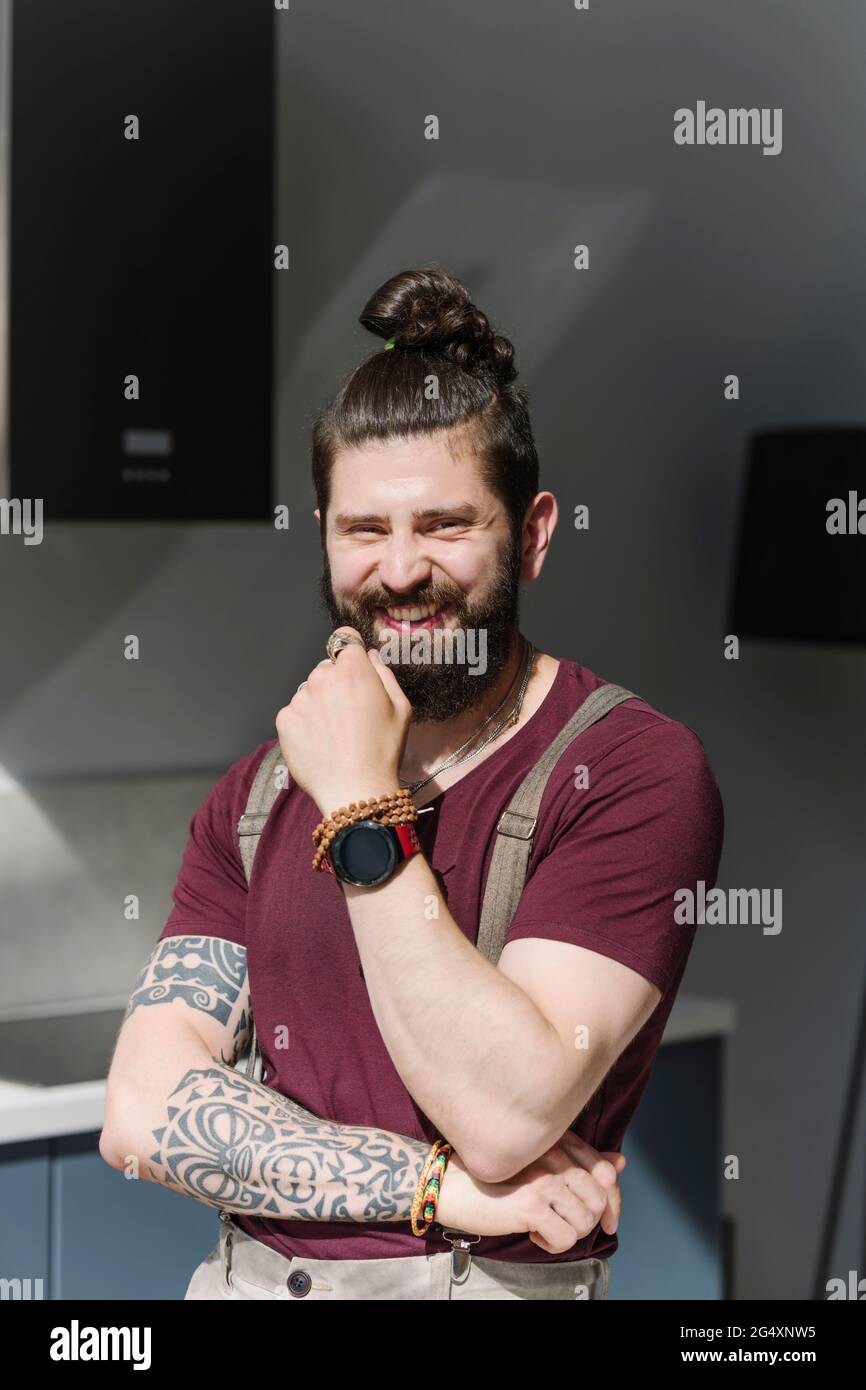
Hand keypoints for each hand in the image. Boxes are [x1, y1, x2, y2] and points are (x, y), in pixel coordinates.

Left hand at [276, 628, 412, 815]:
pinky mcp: (284, 719)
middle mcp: (323, 676)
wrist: (355, 790)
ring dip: (318, 704)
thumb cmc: (383, 751)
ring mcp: (301, 697)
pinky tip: (320, 743)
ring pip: (309, 692)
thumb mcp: (401, 708)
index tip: (354, 670)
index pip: (345, 640)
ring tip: (334, 734)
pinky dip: (304, 724)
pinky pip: (294, 713)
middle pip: (326, 669)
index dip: (351, 655)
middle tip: (349, 715)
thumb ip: (384, 673)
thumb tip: (369, 655)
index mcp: (354, 669)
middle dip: (336, 684)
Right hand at [436, 1133, 625, 1254]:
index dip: (612, 1200)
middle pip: (599, 1198)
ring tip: (544, 1226)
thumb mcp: (541, 1163)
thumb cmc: (496, 1175)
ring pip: (585, 1221)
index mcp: (559, 1140)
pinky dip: (553, 1244)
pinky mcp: (532, 1204)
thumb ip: (581, 1160)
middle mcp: (555, 1155)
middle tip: (565, 1225)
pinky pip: (566, 1238)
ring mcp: (545, 1178)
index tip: (607, 1221)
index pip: (605, 1171)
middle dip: (588, 1221)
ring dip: (568, 1232)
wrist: (452, 1185)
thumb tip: (620, 1162)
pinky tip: (534, 1233)